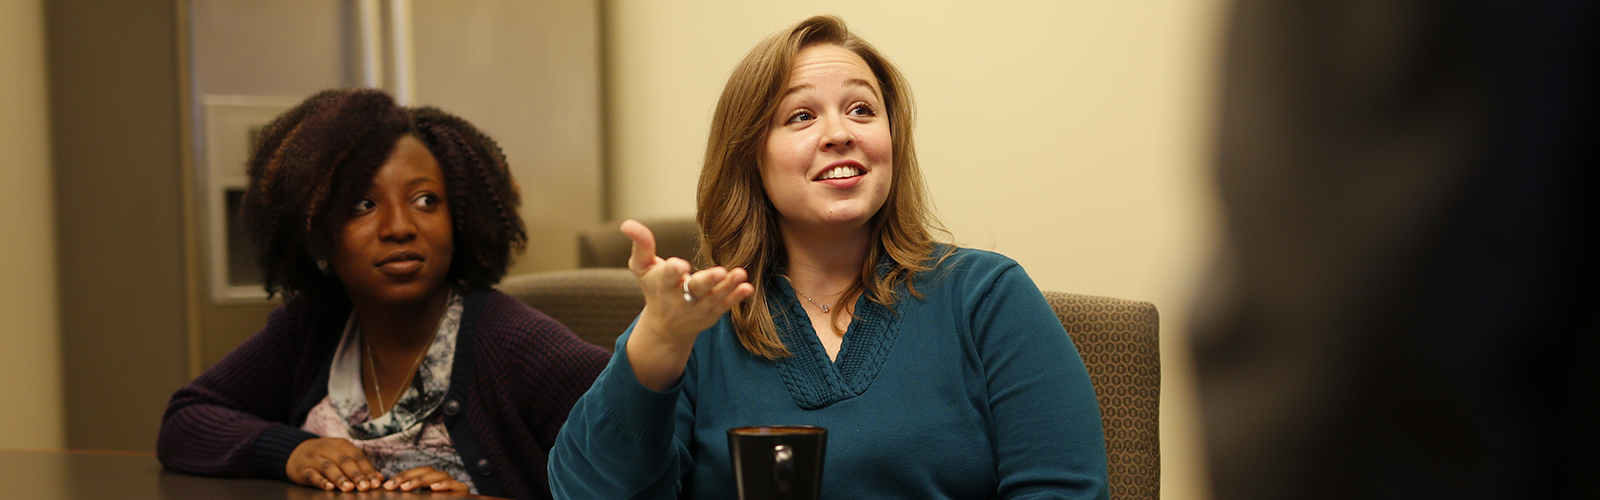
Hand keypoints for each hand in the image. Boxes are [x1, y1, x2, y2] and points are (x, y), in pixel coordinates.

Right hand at [285, 438, 383, 491]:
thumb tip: (379, 479)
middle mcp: (328, 449)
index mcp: (341, 444)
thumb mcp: (342, 456)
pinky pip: (312, 474)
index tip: (376, 483)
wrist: (295, 452)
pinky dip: (321, 481)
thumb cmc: (325, 456)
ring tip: (349, 489)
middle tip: (366, 487)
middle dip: (357, 475)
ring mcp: (314, 458)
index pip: (357, 457)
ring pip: (328, 467)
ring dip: (340, 478)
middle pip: (344, 461)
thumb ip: (360, 466)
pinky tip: (329, 488)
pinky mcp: (302, 469)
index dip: (368, 470)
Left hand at [383, 466, 469, 492]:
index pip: (416, 473)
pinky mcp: (463, 492)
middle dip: (408, 476)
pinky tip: (434, 488)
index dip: (401, 476)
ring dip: (422, 480)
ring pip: (441, 475)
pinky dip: (445, 485)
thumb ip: (410, 497)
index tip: (387, 486)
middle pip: (427, 470)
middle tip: (393, 486)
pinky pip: (458, 485)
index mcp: (431, 483)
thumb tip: (389, 489)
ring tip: (407, 487)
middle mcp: (442, 482)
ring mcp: (454, 486)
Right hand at [621, 219, 753, 389]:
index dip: (673, 270)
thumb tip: (626, 223)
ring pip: (714, 297)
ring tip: (741, 274)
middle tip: (719, 271)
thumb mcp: (643, 267)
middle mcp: (680, 298)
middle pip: (694, 289)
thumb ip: (641, 245)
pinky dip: (736, 297)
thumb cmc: (654, 287)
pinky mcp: (712, 313)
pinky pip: (725, 305)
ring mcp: (698, 307)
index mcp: (662, 283)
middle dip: (707, 281)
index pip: (667, 276)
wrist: (665, 327)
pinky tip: (747, 287)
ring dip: (728, 287)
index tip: (680, 265)